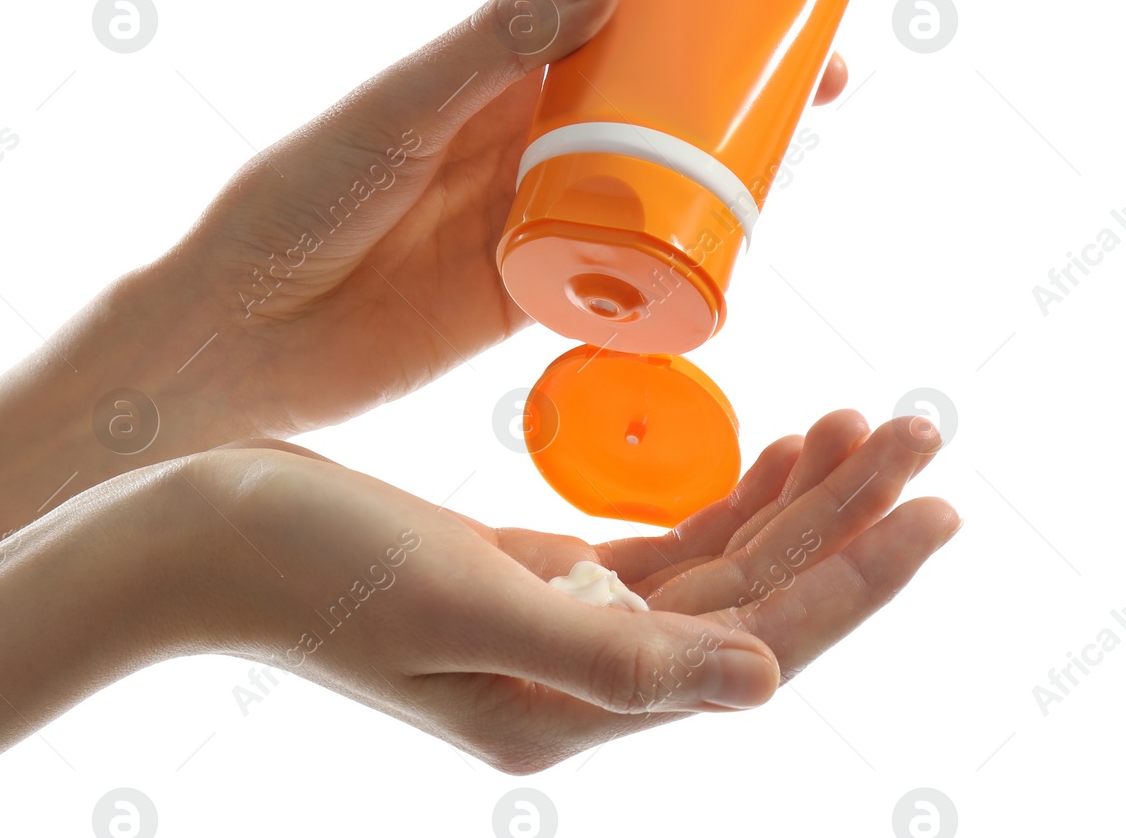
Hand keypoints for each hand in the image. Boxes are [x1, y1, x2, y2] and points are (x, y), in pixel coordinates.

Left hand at [137, 0, 847, 435]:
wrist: (237, 341)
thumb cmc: (291, 205)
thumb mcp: (396, 110)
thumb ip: (497, 46)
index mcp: (483, 78)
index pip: (606, 26)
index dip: (686, 5)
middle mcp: (516, 146)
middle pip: (647, 107)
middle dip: (731, 92)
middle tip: (823, 79)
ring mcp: (528, 224)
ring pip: (645, 190)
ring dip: (717, 180)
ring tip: (793, 162)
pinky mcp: (528, 302)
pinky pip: (619, 280)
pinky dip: (672, 274)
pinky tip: (730, 265)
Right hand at [166, 406, 954, 772]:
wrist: (195, 536)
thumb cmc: (308, 564)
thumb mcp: (461, 604)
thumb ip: (616, 656)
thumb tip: (764, 684)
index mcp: (568, 708)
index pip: (752, 645)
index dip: (853, 577)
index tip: (936, 504)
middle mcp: (575, 682)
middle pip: (751, 604)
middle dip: (844, 522)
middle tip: (923, 432)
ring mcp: (552, 630)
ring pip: (714, 570)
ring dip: (792, 501)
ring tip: (860, 425)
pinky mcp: (524, 575)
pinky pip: (656, 549)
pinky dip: (719, 498)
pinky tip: (762, 452)